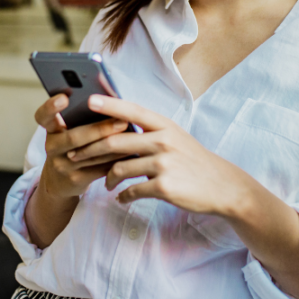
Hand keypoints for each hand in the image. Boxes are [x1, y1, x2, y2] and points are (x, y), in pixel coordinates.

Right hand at [34, 94, 130, 198]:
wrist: (58, 182)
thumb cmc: (70, 147)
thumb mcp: (67, 132)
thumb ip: (82, 118)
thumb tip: (112, 100)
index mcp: (51, 129)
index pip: (43, 116)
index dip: (50, 106)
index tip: (64, 98)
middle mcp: (52, 146)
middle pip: (74, 137)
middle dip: (100, 129)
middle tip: (121, 121)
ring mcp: (61, 165)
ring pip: (90, 155)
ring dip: (113, 145)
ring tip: (132, 135)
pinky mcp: (75, 180)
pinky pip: (98, 169)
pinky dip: (115, 160)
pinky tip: (130, 152)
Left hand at [66, 95, 255, 216]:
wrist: (223, 186)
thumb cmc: (194, 161)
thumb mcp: (176, 138)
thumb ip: (150, 132)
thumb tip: (118, 129)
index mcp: (165, 125)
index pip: (132, 111)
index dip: (109, 105)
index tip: (88, 100)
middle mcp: (163, 140)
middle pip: (116, 141)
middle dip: (90, 149)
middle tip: (75, 154)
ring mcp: (164, 163)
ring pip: (119, 168)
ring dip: (106, 178)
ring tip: (105, 183)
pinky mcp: (164, 186)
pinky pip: (132, 190)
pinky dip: (123, 196)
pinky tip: (121, 197)